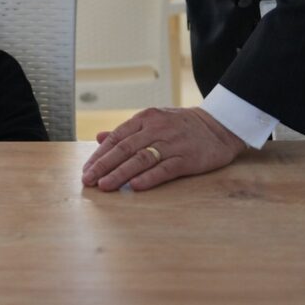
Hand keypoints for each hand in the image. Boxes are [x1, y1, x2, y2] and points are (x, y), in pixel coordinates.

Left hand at [81, 107, 245, 191]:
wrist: (218, 126)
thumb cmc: (180, 126)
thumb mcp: (153, 121)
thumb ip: (126, 131)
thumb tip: (99, 138)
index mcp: (146, 118)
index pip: (117, 137)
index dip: (99, 155)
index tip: (86, 170)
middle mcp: (157, 129)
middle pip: (125, 148)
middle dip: (104, 166)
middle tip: (88, 180)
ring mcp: (172, 143)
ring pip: (141, 159)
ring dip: (120, 174)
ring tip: (105, 186)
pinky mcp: (187, 158)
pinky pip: (165, 169)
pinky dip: (148, 178)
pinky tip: (134, 186)